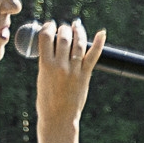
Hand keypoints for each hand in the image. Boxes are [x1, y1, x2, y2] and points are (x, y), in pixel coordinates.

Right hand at [31, 19, 105, 141]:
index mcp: (45, 64)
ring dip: (78, 31)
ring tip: (76, 26)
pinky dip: (98, 43)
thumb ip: (47, 61)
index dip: (48, 27)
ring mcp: (74, 70)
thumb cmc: (47, 99)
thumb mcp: (41, 76)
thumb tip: (53, 46)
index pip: (45, 36)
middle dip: (63, 28)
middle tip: (64, 28)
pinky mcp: (85, 75)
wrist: (58, 117)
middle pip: (63, 37)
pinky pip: (93, 56)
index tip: (50, 25)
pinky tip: (101, 33)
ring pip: (78, 43)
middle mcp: (60, 65)